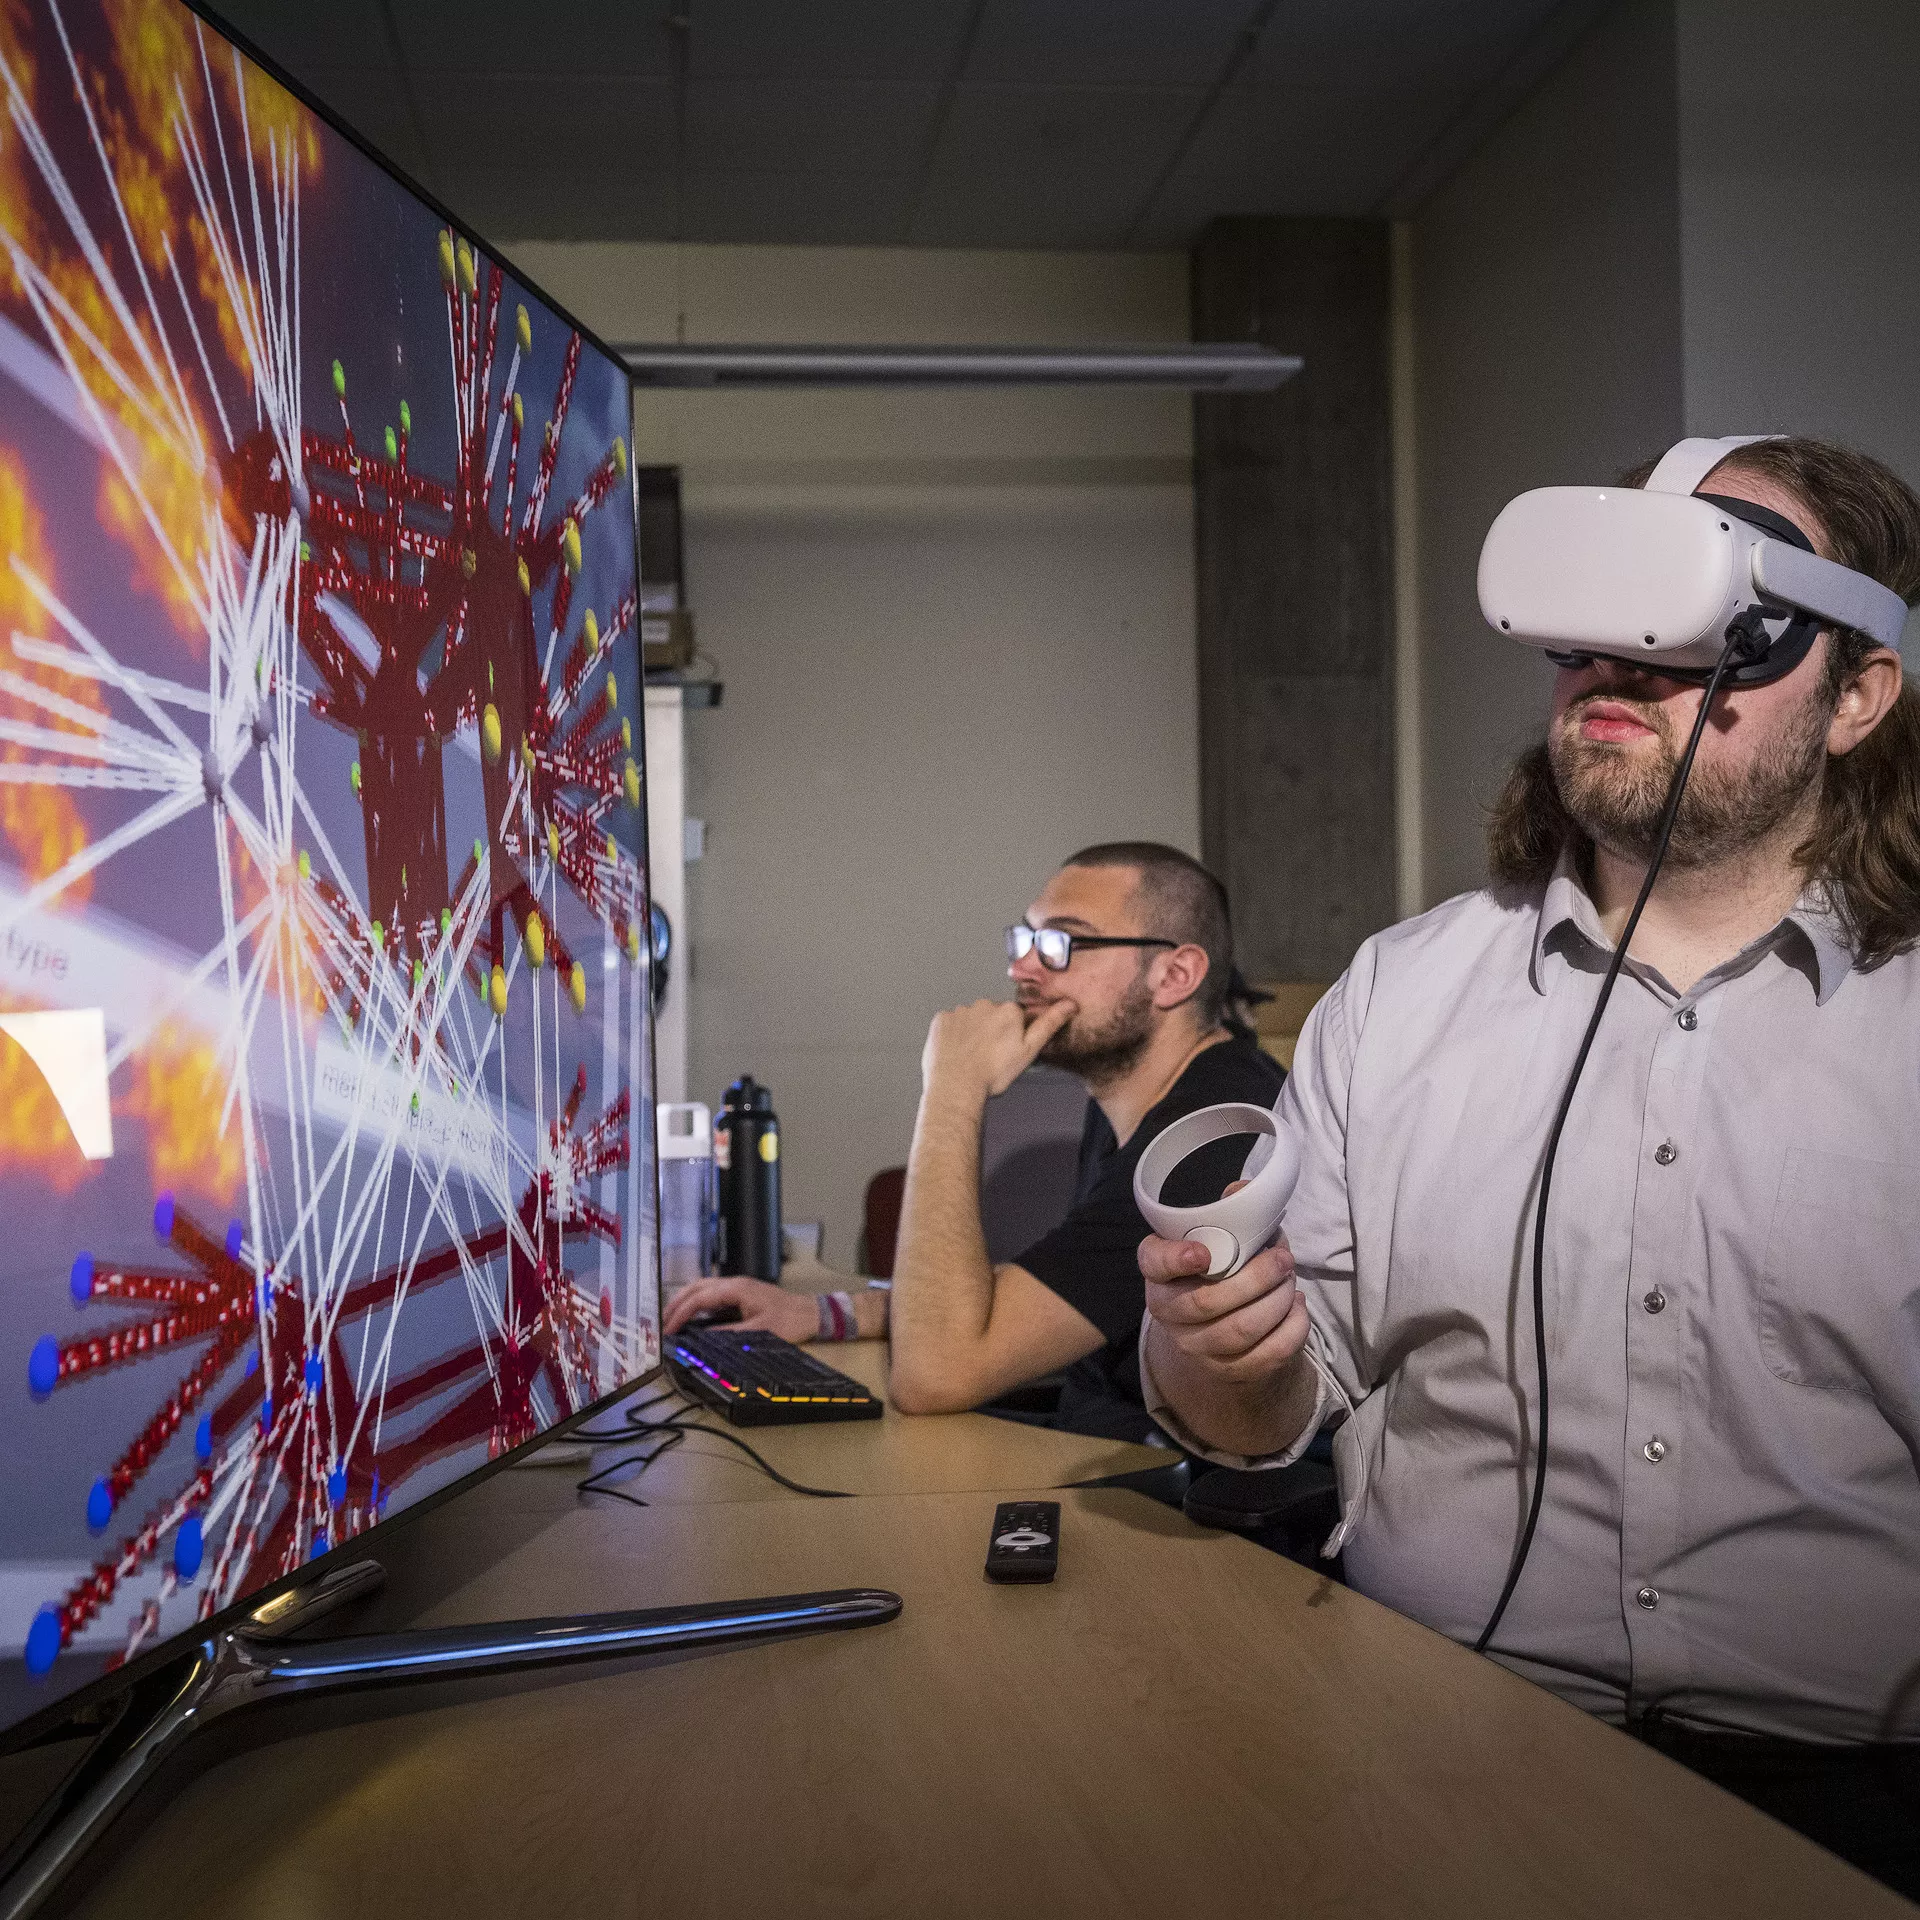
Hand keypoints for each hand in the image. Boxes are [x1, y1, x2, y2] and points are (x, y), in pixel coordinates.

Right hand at [662, 1276, 818, 1342]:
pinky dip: (698, 1300)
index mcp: (737, 1289)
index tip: (669, 1329)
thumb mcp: (758, 1331)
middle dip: (677, 1302)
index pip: (700, 1298)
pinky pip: (713, 1292)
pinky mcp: (742, 1292)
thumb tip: (702, 1337)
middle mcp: (735, 1283)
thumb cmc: (789, 1321)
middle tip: (663, 1322)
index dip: (681, 1313)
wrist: (811, 1313)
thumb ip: (729, 1333)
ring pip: (704, 1286)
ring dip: (686, 1299)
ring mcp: (739, 1285)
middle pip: (697, 1286)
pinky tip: (694, 1313)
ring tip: (673, 1317)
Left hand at [921, 997, 1076, 1105]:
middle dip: (992, 1030)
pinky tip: (956, 1051)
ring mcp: (961, 1011)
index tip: (1006, 1049)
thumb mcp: (1029, 1051)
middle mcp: (985, 1005)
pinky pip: (950, 1023)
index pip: (1015, 1016)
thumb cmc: (992, 1074)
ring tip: (971, 1056)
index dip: (1012, 1034)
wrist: (957, 1086)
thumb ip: (1049, 1024)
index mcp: (1009, 1012)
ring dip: (972, 1032)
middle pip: (992, 1014)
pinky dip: (953, 1034)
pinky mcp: (942, 1019)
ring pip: (970, 1019)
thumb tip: (1069, 1005)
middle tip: (989, 1055)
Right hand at [1138, 1227, 1309, 1385]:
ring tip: (1291, 1281)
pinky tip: (1297, 1308)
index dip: (1175, 1259)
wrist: (1210, 1335)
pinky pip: (1267, 1355)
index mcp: (1160, 1275)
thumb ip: (1225, 1214)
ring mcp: (1198, 1348)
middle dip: (1255, 1278)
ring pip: (1240, 1330)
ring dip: (1276, 1302)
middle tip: (1284, 1258)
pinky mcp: (1231, 1371)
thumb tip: (1243, 1191)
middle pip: (1207, 1302)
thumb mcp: (1210, 1242)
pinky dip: (1291, 1329)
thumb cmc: (1213, 1274)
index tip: (1202, 1253)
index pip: (1154, 1264)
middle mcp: (1170, 1314)